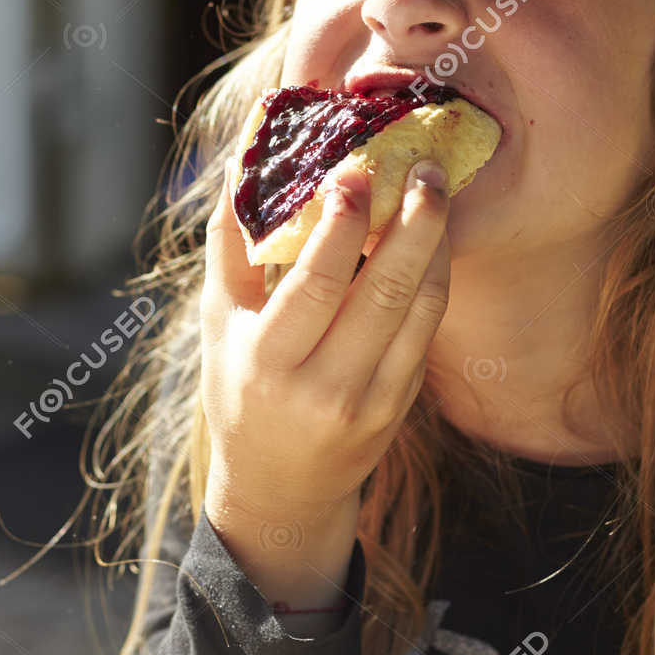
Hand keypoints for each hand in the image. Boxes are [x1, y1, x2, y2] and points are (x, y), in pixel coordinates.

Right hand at [198, 158, 450, 610]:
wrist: (280, 488)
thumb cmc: (239, 389)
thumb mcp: (218, 323)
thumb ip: (231, 246)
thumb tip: (241, 166)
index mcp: (267, 361)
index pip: (316, 284)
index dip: (342, 225)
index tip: (356, 170)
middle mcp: (323, 386)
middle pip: (383, 292)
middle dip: (412, 222)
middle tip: (424, 167)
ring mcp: (371, 401)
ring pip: (420, 308)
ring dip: (435, 244)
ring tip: (435, 190)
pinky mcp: (402, 407)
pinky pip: (427, 331)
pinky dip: (436, 279)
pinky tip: (433, 240)